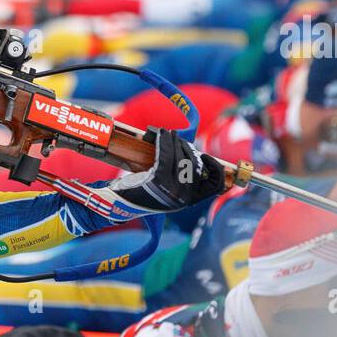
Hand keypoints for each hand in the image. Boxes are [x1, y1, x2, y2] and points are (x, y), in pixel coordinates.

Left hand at [109, 128, 224, 214]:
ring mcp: (172, 189)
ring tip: (169, 133)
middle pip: (195, 165)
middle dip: (187, 148)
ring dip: (175, 141)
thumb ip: (182, 178)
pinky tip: (161, 134)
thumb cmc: (144, 194)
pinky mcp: (158, 180)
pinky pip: (165, 155)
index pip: (216, 185)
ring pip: (180, 157)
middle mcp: (184, 197)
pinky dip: (163, 141)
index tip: (204, 157)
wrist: (120, 203)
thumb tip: (190, 152)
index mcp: (190, 201)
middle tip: (177, 139)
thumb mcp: (169, 190)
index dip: (215, 168)